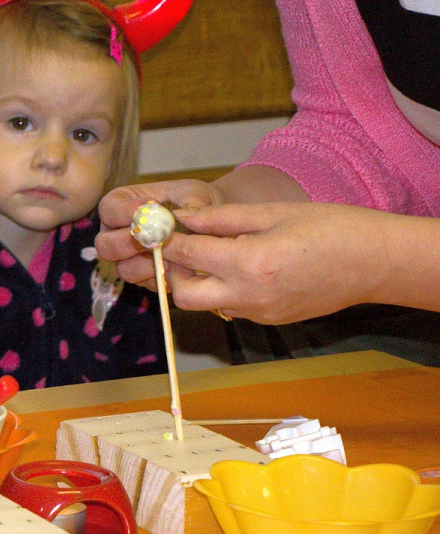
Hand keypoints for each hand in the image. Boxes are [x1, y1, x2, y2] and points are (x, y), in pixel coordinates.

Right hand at [96, 179, 224, 288]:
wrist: (209, 224)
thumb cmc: (194, 202)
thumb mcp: (195, 193)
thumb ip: (190, 201)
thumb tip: (181, 216)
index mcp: (120, 207)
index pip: (108, 209)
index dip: (124, 211)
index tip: (150, 209)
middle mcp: (117, 234)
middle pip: (104, 245)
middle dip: (128, 243)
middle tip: (154, 240)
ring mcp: (128, 259)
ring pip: (122, 269)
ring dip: (145, 264)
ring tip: (169, 257)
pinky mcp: (145, 277)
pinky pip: (144, 284)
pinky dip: (159, 277)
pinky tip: (177, 267)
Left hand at [152, 201, 412, 323]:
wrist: (377, 263)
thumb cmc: (330, 228)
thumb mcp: (271, 213)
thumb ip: (221, 219)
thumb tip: (183, 218)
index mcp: (248, 263)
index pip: (185, 255)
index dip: (165, 239)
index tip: (156, 227)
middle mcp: (249, 295)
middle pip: (183, 294)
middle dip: (172, 271)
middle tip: (178, 246)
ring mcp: (260, 313)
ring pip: (206, 305)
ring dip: (196, 282)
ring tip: (207, 253)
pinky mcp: (272, 320)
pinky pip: (231, 307)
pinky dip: (222, 290)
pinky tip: (235, 266)